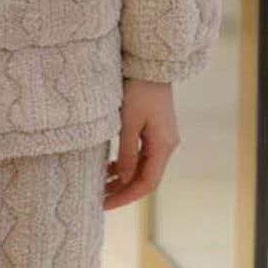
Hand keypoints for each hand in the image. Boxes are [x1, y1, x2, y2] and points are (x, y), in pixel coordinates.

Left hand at [103, 78, 179, 209]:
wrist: (150, 64)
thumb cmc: (138, 90)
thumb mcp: (128, 122)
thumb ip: (127, 153)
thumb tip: (124, 180)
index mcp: (164, 145)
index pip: (147, 183)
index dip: (126, 196)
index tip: (105, 204)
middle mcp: (167, 145)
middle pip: (146, 178)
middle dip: (123, 190)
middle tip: (100, 199)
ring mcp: (162, 138)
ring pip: (143, 167)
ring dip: (124, 178)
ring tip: (101, 186)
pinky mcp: (155, 130)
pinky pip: (142, 155)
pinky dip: (127, 164)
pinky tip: (110, 167)